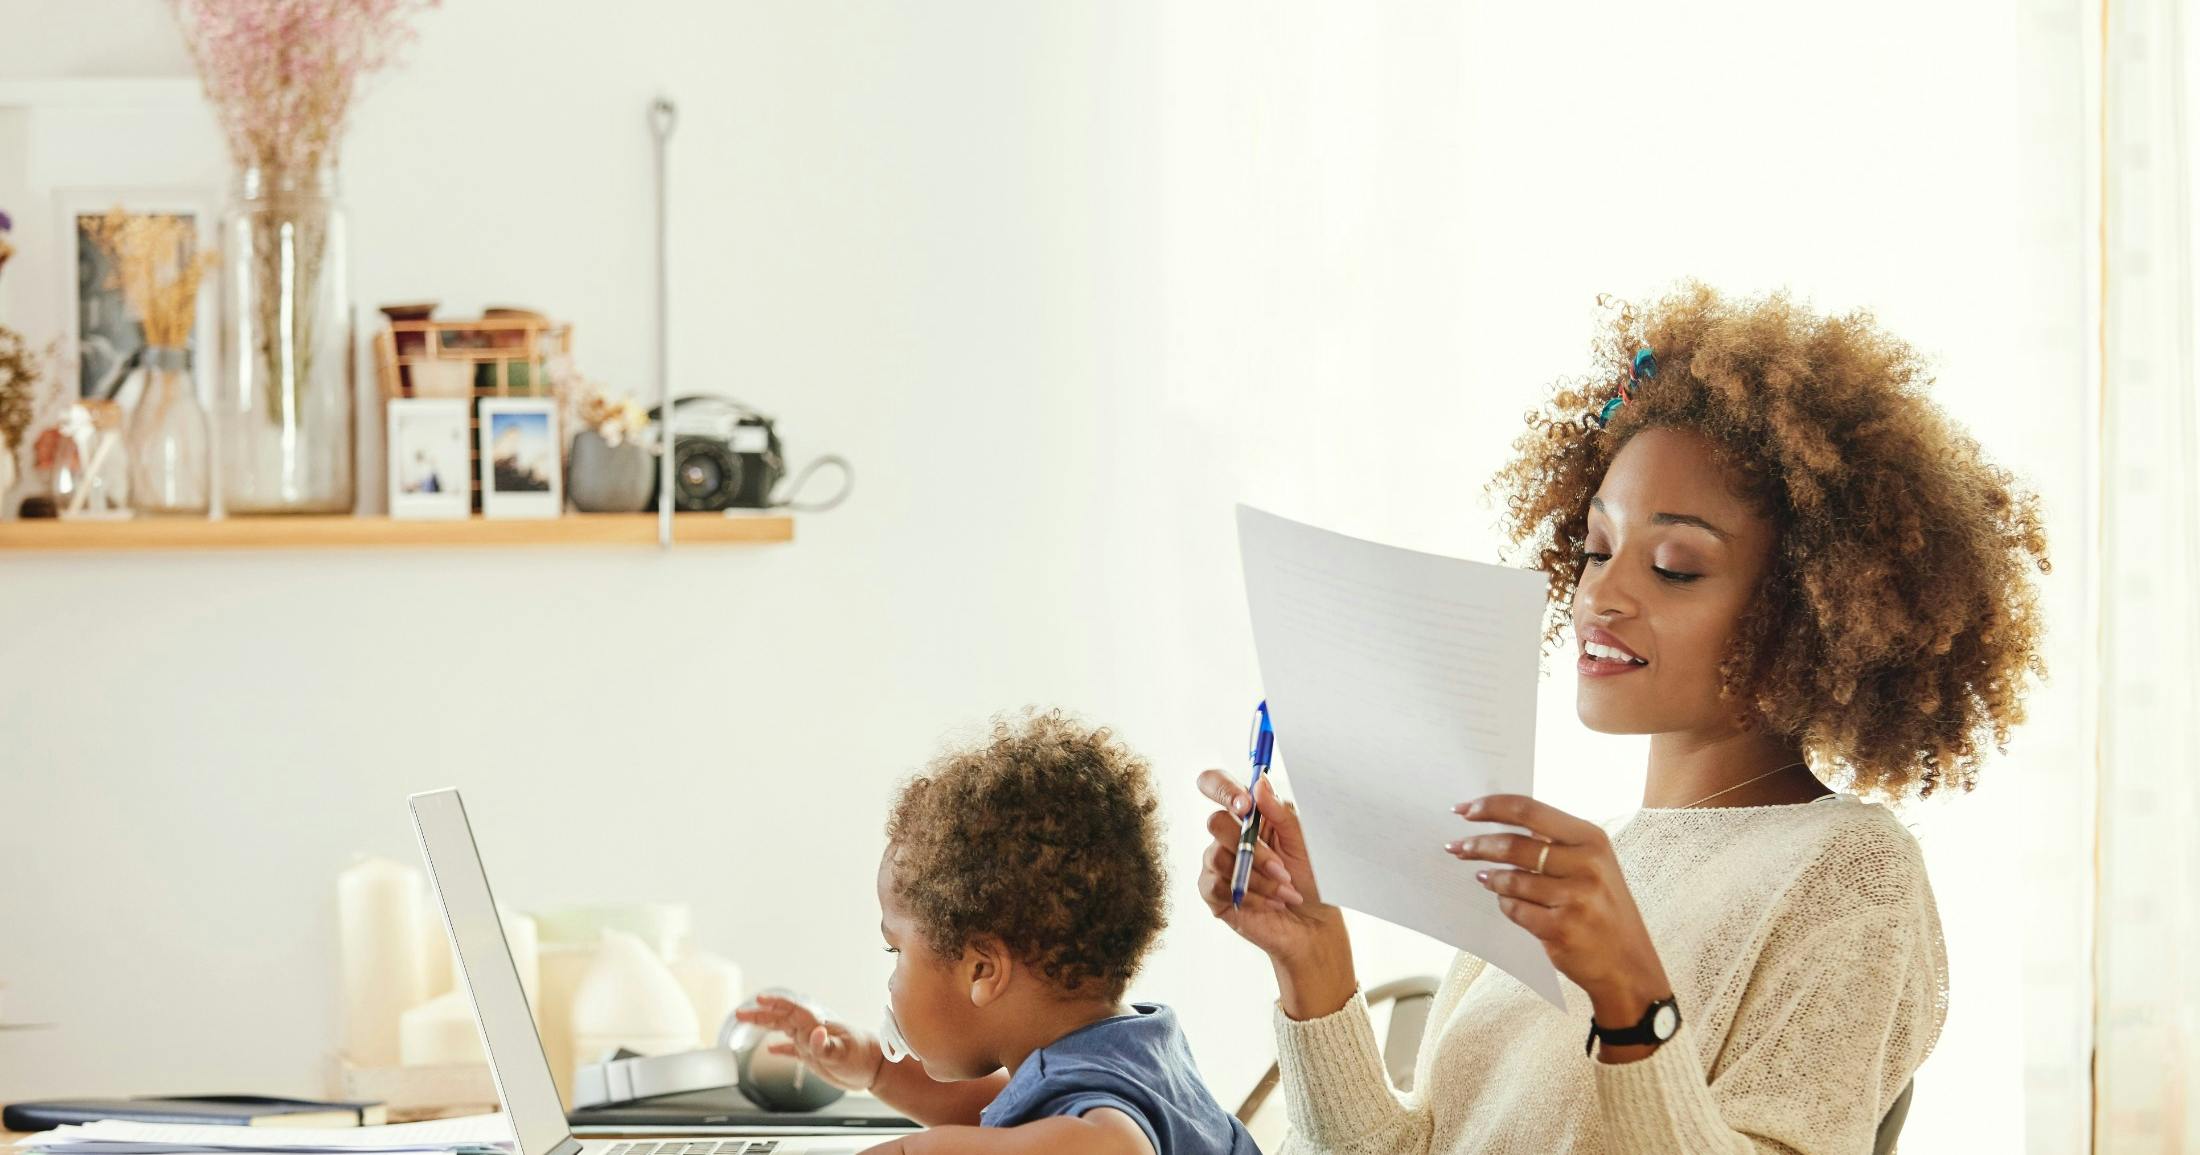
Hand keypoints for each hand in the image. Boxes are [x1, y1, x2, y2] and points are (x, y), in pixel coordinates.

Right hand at [732, 992, 885, 1090]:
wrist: (876, 1068)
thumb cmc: (863, 1057)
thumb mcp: (844, 1053)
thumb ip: (827, 1045)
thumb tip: (816, 1032)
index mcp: (817, 1024)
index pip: (792, 1010)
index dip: (776, 1003)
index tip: (759, 999)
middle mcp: (811, 1030)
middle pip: (782, 1017)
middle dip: (761, 1014)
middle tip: (740, 1013)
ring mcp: (812, 1042)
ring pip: (783, 1029)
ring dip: (765, 1025)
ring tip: (746, 1022)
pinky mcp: (815, 1056)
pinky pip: (792, 1050)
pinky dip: (780, 1048)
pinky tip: (769, 1050)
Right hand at [1195, 770, 1354, 1018]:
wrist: (1313, 924)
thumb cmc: (1312, 878)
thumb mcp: (1303, 841)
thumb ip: (1280, 812)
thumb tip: (1258, 783)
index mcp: (1250, 814)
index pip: (1217, 785)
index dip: (1223, 789)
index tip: (1245, 806)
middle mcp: (1229, 835)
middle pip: (1215, 822)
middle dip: (1253, 849)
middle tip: (1282, 868)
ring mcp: (1218, 862)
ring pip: (1218, 857)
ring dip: (1258, 878)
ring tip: (1284, 892)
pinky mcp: (1213, 891)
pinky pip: (1217, 885)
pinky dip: (1250, 895)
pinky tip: (1271, 904)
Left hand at [1447, 794, 1673, 1052]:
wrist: (1629, 967)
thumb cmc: (1604, 910)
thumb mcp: (1593, 865)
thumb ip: (1554, 843)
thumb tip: (1498, 824)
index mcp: (1592, 839)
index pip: (1530, 810)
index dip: (1491, 807)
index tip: (1463, 809)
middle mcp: (1587, 864)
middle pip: (1513, 844)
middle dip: (1477, 845)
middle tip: (1455, 847)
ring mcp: (1575, 898)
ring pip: (1510, 880)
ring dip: (1491, 879)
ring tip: (1484, 879)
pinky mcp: (1561, 928)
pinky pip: (1514, 909)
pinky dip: (1505, 905)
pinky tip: (1507, 904)